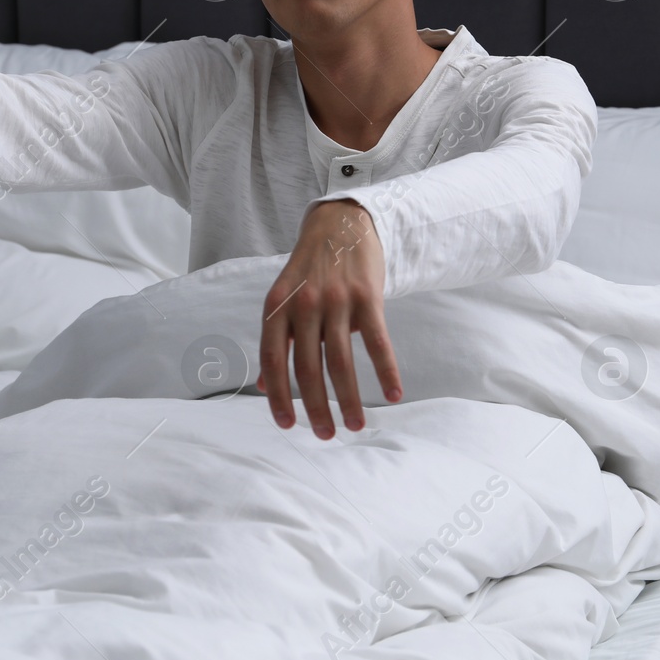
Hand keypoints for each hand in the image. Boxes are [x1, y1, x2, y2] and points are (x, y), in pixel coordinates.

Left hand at [258, 200, 401, 437]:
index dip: (278, 397)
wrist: (340, 224)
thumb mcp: (282, 299)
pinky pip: (377, 342)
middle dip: (317, 408)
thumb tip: (265, 386)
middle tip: (327, 435)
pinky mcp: (367, 297)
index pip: (273, 361)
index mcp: (277, 307)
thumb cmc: (309, 270)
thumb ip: (276, 341)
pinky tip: (393, 394)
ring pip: (340, 362)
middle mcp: (304, 305)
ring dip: (350, 399)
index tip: (289, 426)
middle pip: (308, 368)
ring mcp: (336, 300)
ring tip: (357, 425)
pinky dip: (386, 371)